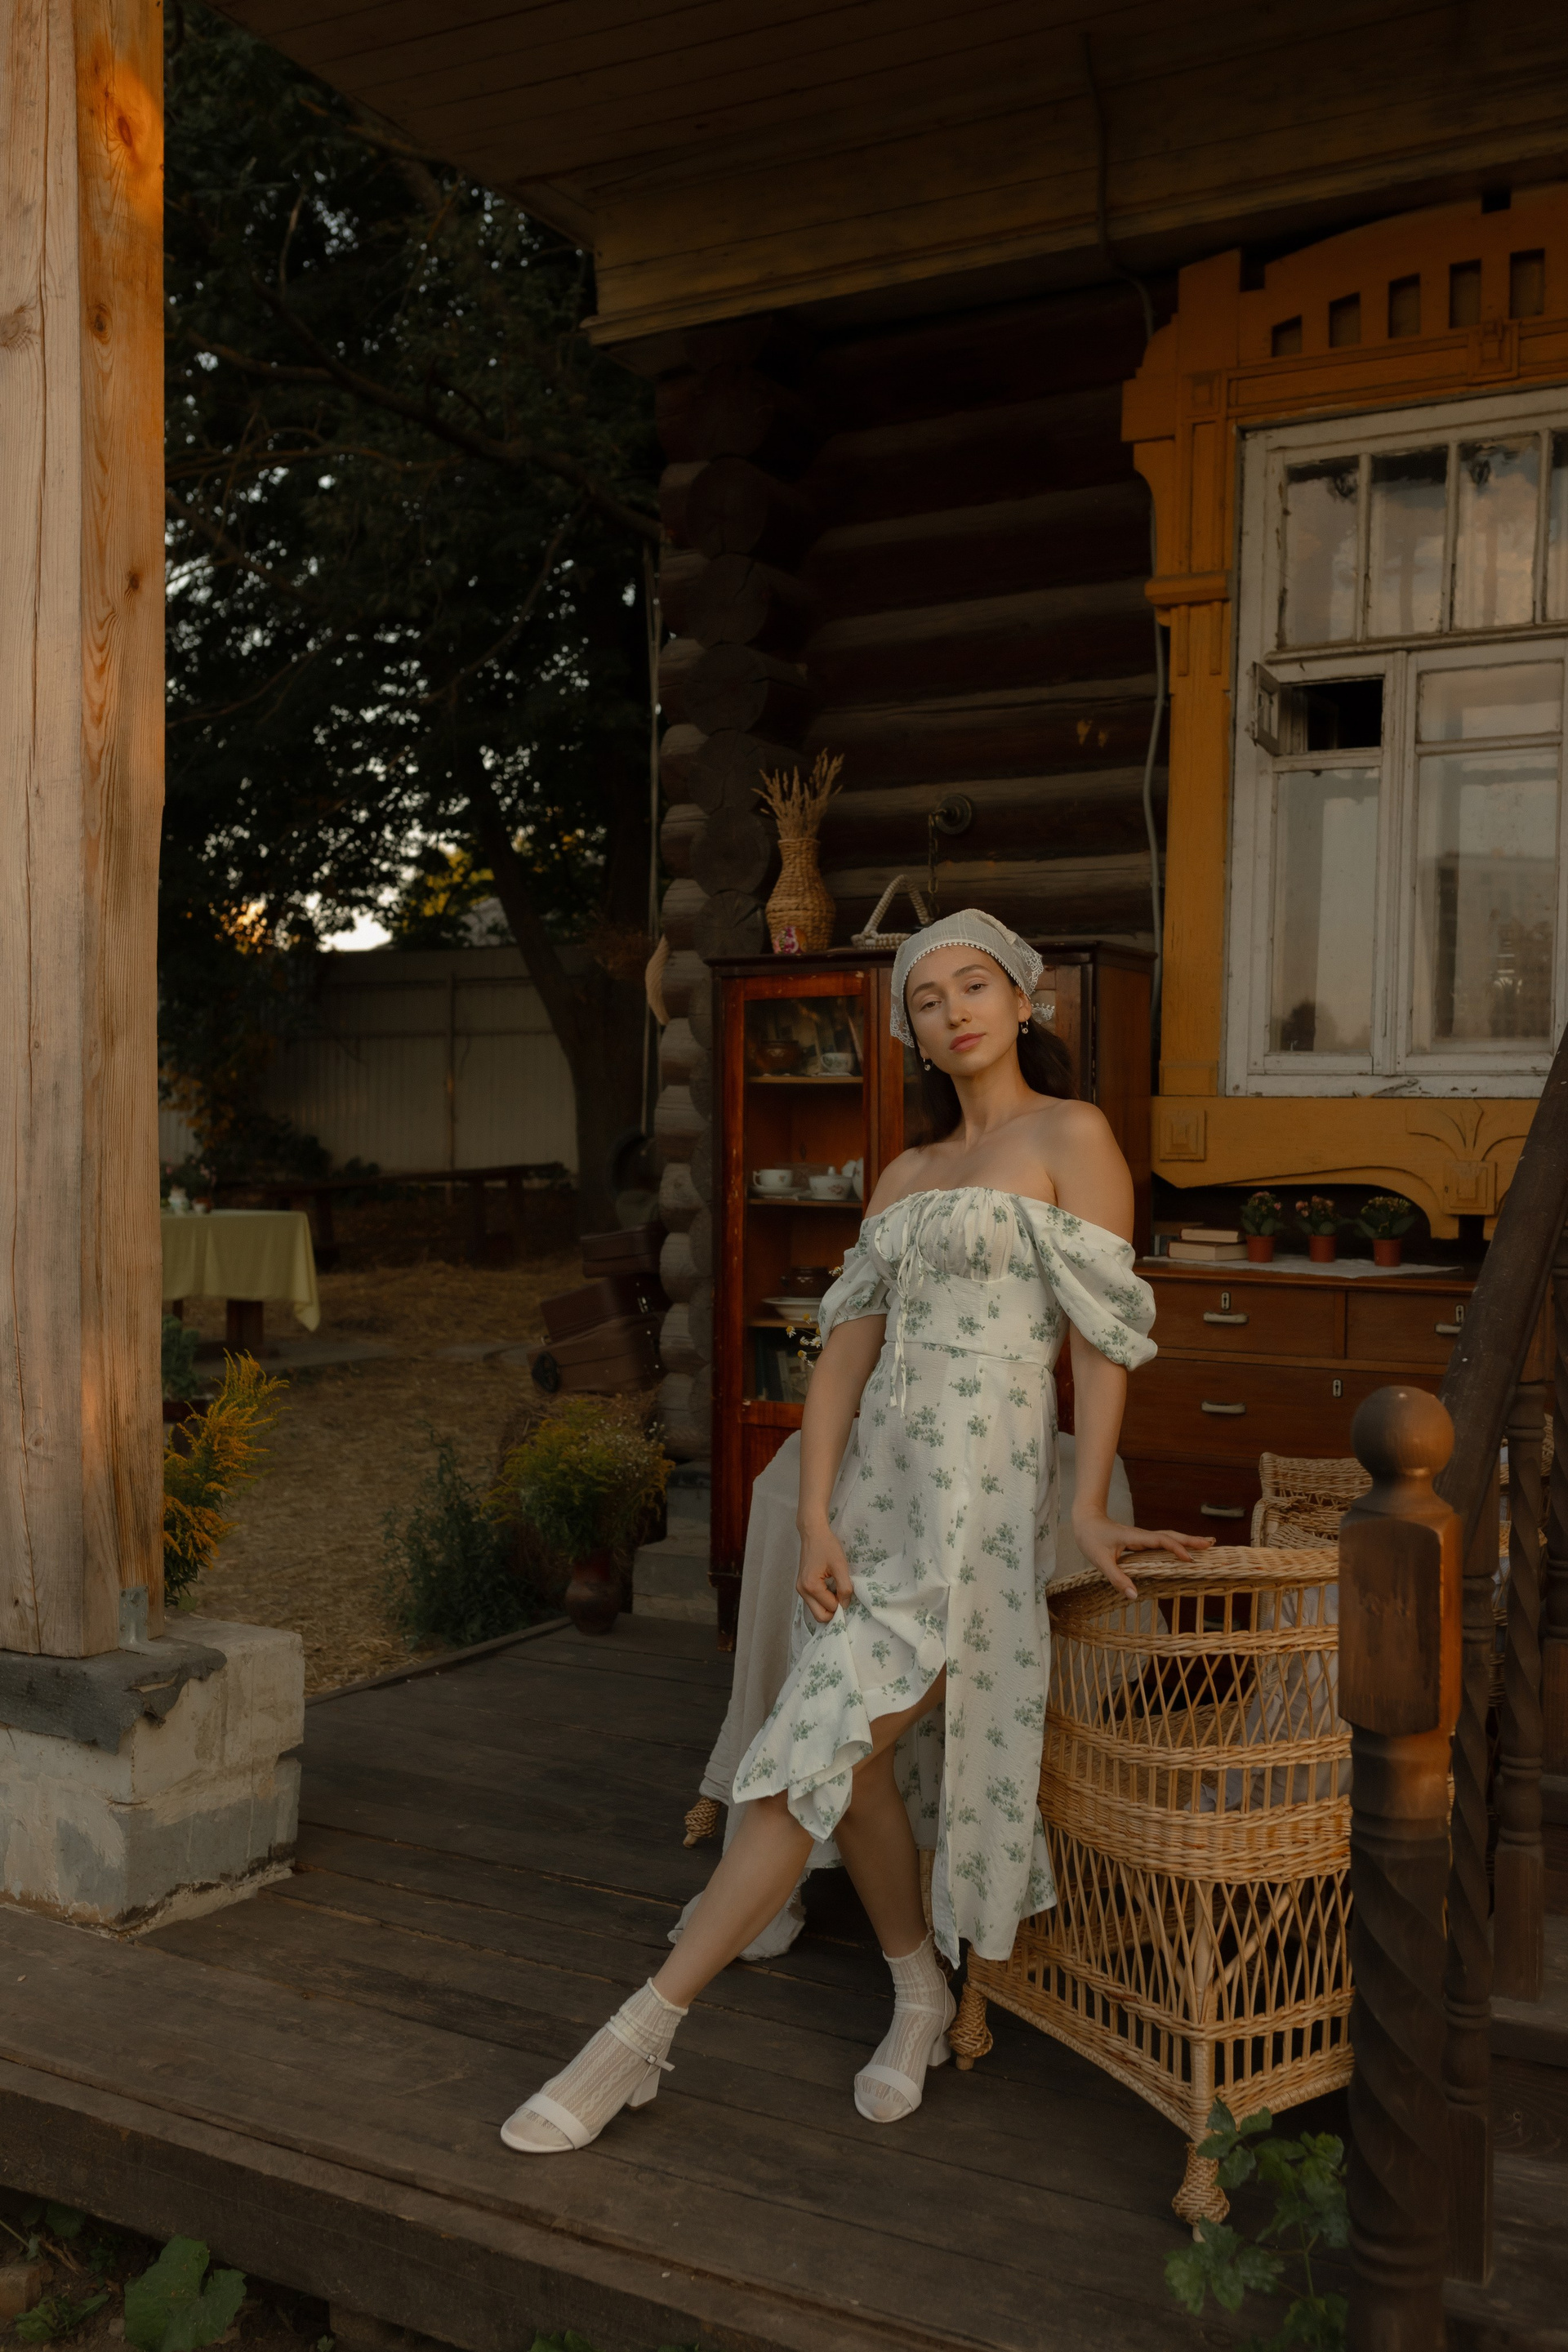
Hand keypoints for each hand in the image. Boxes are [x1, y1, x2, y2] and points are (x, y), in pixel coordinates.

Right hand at [796, 1522, 854, 1622]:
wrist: (813, 1533)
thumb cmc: (827, 1546)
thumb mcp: (840, 1566)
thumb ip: (844, 1587)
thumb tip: (845, 1604)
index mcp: (811, 1587)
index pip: (830, 1608)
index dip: (842, 1603)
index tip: (848, 1591)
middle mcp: (802, 1591)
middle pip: (819, 1616)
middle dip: (833, 1611)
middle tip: (843, 1596)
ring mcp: (800, 1589)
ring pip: (816, 1610)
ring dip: (828, 1606)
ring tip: (837, 1590)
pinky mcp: (801, 1586)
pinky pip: (813, 1602)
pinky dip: (823, 1600)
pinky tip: (830, 1589)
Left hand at [1071, 1509, 1213, 1601]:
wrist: (1085, 1519)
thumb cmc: (1091, 1538)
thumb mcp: (1100, 1561)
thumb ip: (1116, 1578)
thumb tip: (1134, 1596)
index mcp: (1135, 1537)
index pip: (1161, 1541)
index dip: (1176, 1549)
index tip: (1189, 1559)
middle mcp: (1142, 1536)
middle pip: (1170, 1536)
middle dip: (1190, 1540)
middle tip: (1211, 1543)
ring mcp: (1142, 1538)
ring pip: (1168, 1538)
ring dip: (1186, 1541)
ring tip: (1206, 1545)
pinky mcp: (1140, 1541)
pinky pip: (1162, 1543)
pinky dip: (1175, 1546)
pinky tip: (1182, 1551)